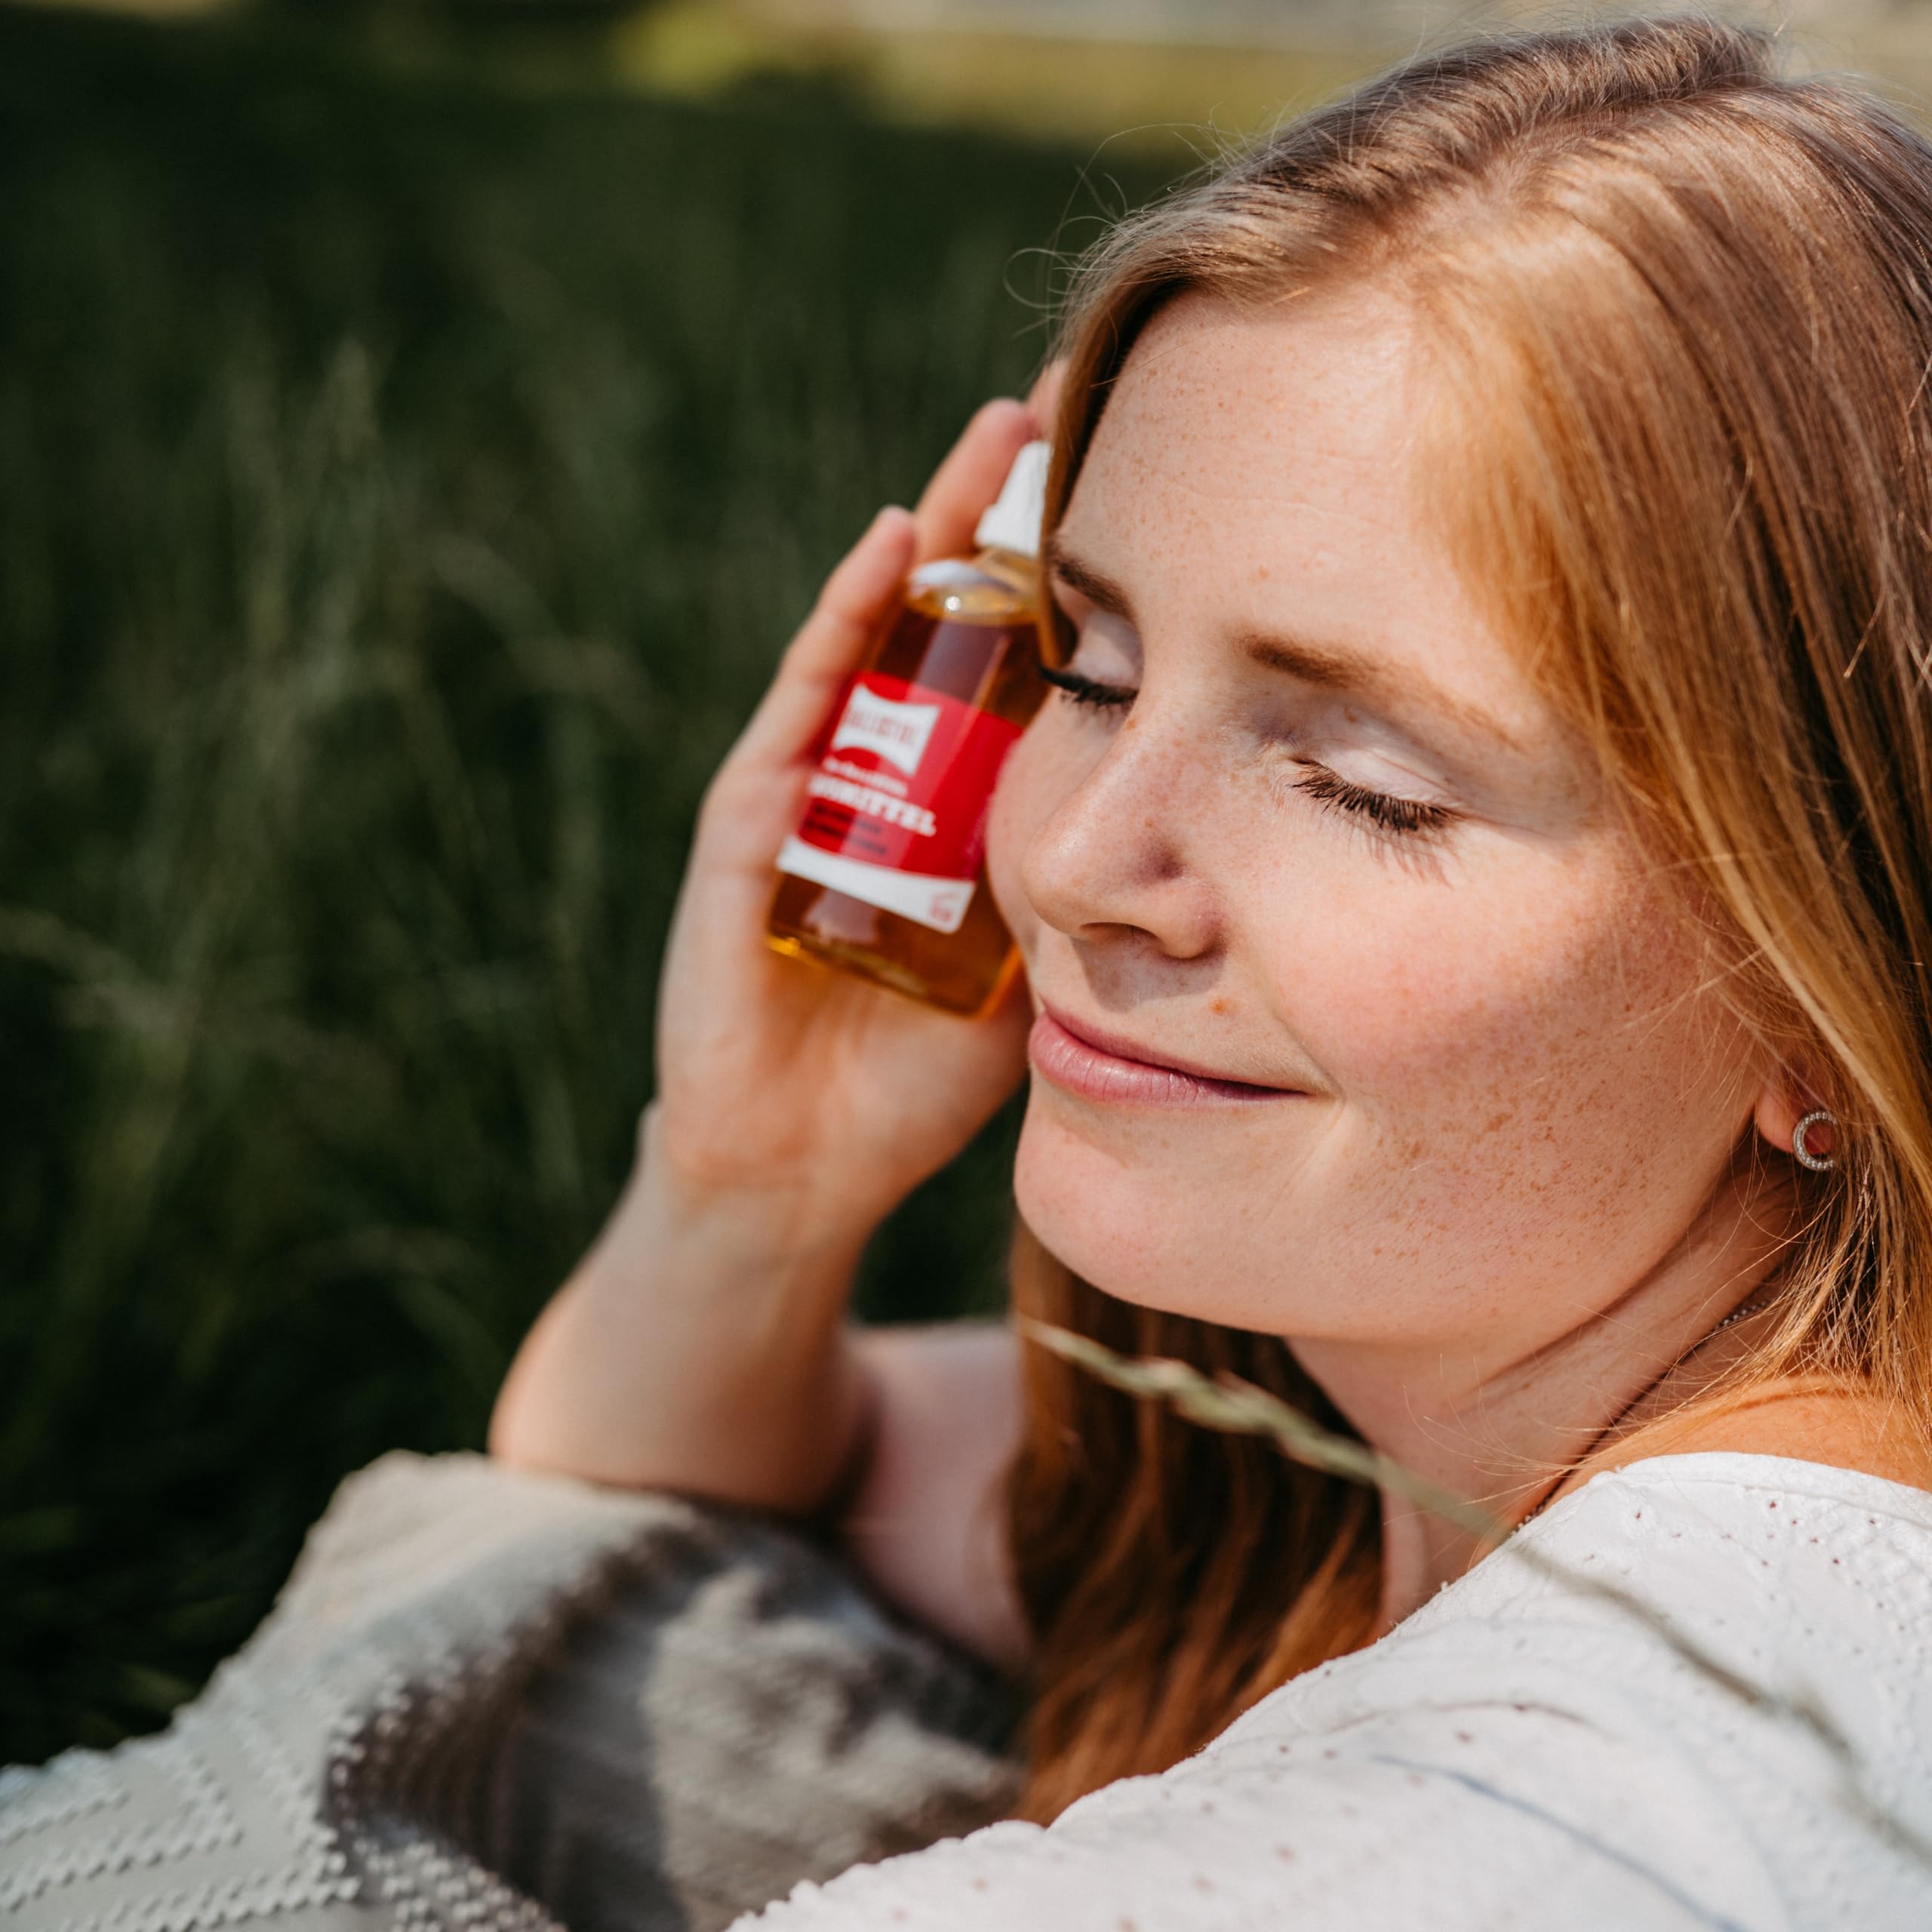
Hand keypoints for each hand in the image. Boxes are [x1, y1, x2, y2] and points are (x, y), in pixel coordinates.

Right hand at [651, 375, 1058, 1242]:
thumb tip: (1201, 843)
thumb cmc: (914, 1078)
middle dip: (1002, 523)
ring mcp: (812, 793)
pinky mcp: (750, 828)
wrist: (803, 1168)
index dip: (1065, 589)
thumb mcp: (1028, 975)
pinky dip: (841, 630)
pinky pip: (801, 712)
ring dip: (931, 537)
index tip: (1137, 498)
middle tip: (1065, 414)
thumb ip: (1081, 900)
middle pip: (949, 627)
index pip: (1010, 674)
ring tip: (991, 442)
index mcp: (950, 810)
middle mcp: (884, 781)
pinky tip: (889, 549)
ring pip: (876, 640)